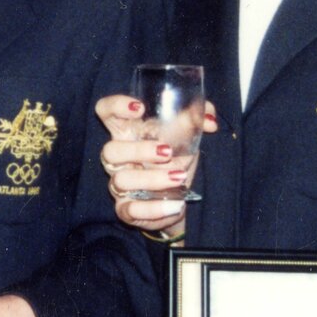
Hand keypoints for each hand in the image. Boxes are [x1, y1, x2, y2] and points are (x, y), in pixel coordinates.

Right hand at [93, 93, 217, 232]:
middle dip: (138, 150)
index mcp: (127, 133)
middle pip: (110, 150)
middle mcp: (118, 159)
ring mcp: (119, 185)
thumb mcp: (185, 137)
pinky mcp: (126, 210)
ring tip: (179, 177)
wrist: (179, 199)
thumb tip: (210, 121)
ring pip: (121, 181)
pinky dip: (154, 208)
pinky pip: (130, 210)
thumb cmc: (174, 160)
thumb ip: (196, 120)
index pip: (106, 112)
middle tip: (168, 151)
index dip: (115, 106)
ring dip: (152, 179)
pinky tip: (175, 204)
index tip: (140, 107)